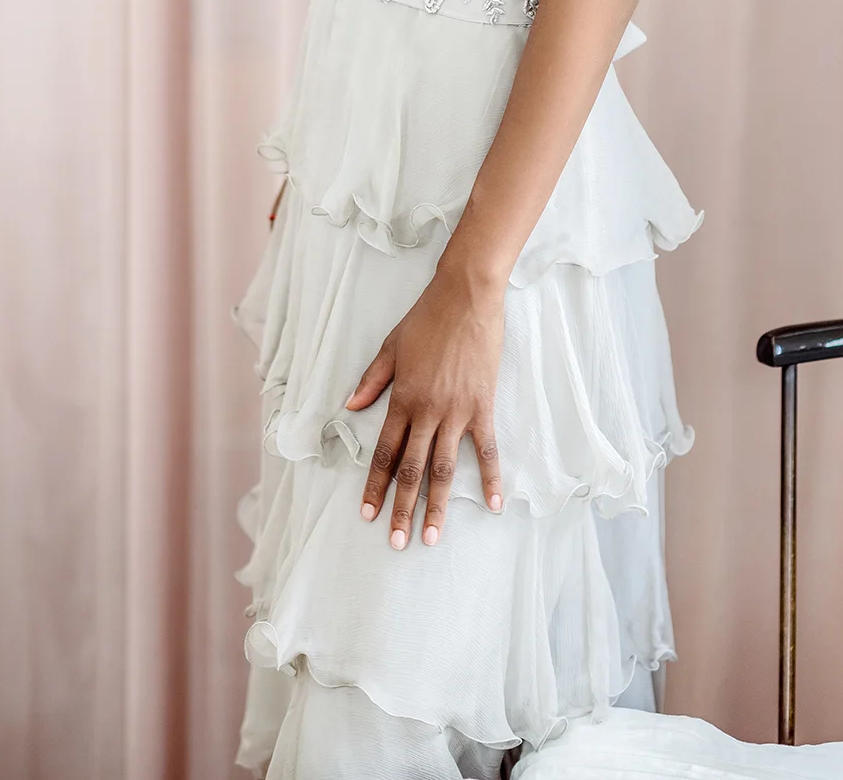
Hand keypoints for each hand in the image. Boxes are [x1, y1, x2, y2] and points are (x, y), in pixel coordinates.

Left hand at [344, 259, 505, 546]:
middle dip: (402, 509)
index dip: (376, 486)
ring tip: (430, 538)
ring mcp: (457, 412)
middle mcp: (427, 411)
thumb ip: (371, 381)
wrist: (466, 297)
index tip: (368, 515)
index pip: (385, 452)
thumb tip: (349, 408)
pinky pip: (487, 449)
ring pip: (444, 468)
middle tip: (397, 543)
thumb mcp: (391, 346)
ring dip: (436, 506)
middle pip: (412, 469)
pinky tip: (493, 503)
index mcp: (402, 398)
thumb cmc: (427, 318)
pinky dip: (491, 478)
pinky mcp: (484, 406)